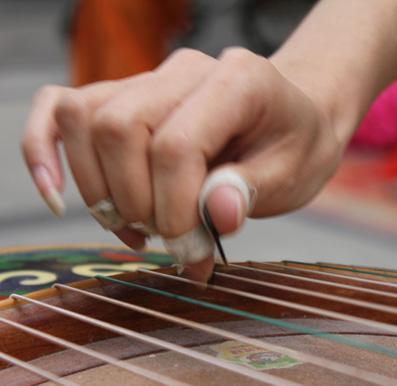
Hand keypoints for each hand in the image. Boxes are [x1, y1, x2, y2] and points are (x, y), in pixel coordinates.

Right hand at [21, 48, 343, 276]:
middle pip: (119, 126)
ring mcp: (151, 79)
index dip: (172, 207)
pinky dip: (45, 149)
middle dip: (135, 200)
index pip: (176, 143)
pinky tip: (58, 194)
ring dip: (99, 190)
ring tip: (137, 229)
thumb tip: (214, 213)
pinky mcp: (128, 98)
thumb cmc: (296, 145)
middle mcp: (186, 70)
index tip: (190, 248)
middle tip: (167, 240)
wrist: (294, 118)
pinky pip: (65, 108)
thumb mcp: (295, 173)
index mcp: (238, 80)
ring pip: (85, 118)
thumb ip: (252, 191)